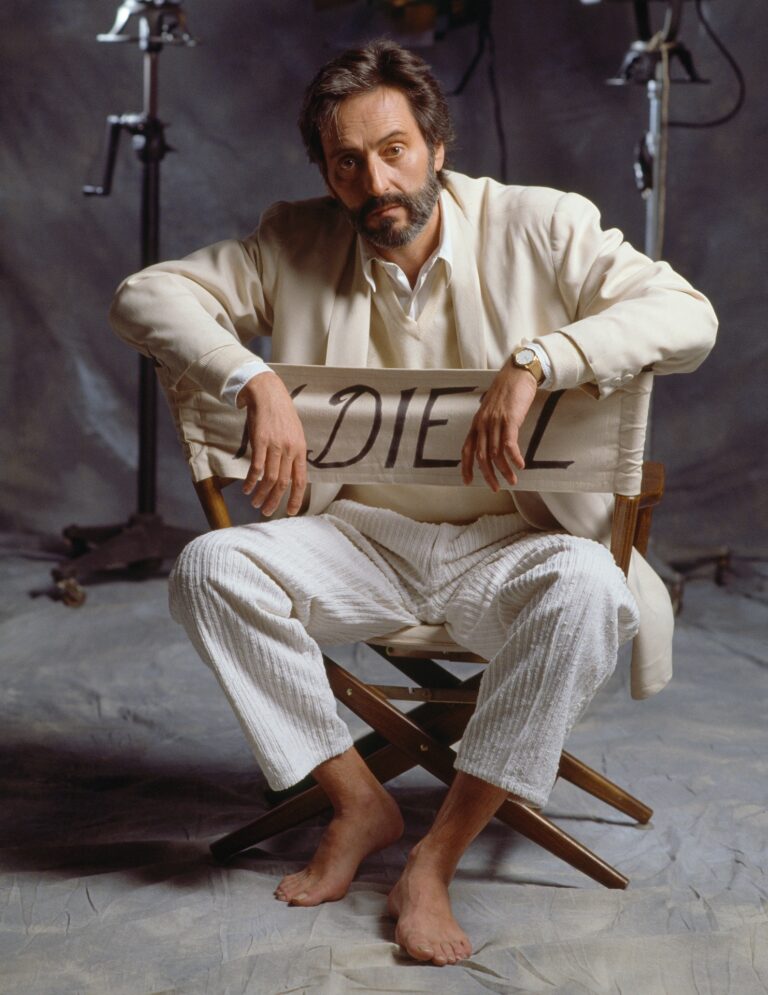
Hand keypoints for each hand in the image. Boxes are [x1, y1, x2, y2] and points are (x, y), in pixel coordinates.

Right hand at [239, 372, 306, 515]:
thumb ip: (294, 453)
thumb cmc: (281, 414)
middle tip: (266, 511)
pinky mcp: (260, 441)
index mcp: (300, 449)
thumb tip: (290, 474)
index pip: (300, 480)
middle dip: (274, 501)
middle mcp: (290, 449)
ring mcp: (275, 445)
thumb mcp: (295, 434)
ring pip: (269, 479)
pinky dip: (250, 481)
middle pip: (283, 483)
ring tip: (254, 503)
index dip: (295, 498)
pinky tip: (246, 488)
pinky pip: (255, 468)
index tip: (290, 511)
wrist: (268, 393)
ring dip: (261, 494)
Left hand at [461, 360, 537, 490]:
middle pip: (481, 456)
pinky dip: (514, 457)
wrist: (517, 373)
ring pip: (495, 453)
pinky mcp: (510, 419)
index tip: (468, 482)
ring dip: (504, 470)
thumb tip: (492, 443)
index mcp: (477, 423)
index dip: (466, 467)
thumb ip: (489, 425)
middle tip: (496, 487)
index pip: (466, 449)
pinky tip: (520, 465)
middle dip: (488, 475)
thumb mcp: (492, 410)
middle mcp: (483, 424)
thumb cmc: (507, 391)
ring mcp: (495, 422)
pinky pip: (509, 444)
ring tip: (513, 480)